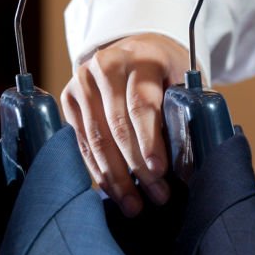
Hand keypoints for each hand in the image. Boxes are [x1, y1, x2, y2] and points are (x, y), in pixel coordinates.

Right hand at [61, 33, 189, 216]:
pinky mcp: (69, 98)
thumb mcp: (181, 83)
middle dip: (136, 167)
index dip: (149, 141)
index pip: (141, 104)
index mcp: (141, 57)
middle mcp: (106, 64)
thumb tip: (185, 167)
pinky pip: (82, 143)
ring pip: (96, 139)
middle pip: (117, 126)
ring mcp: (82, 80)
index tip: (159, 171)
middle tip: (157, 195)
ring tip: (134, 205)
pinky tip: (114, 191)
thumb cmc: (166, 74)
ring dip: (116, 177)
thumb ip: (182, 115)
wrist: (136, 50)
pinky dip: (98, 170)